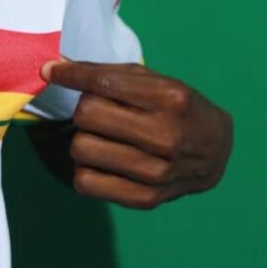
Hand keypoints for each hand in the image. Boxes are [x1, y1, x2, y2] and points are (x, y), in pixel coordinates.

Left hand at [40, 60, 232, 208]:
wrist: (217, 150)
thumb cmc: (176, 107)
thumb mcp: (153, 80)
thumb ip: (106, 72)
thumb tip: (53, 69)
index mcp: (170, 99)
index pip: (102, 83)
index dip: (69, 75)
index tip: (49, 71)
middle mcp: (166, 136)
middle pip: (86, 115)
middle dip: (83, 109)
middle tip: (97, 112)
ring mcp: (157, 172)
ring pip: (81, 148)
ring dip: (83, 139)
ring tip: (103, 138)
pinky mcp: (146, 199)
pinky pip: (85, 181)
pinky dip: (84, 168)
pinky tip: (102, 160)